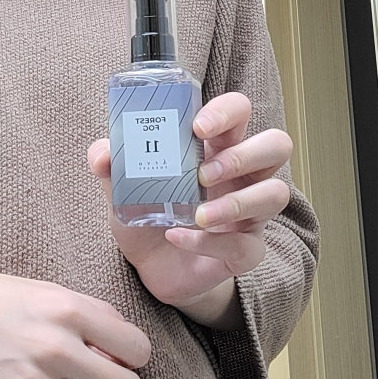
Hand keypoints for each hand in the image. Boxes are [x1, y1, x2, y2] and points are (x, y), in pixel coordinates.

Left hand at [88, 92, 291, 329]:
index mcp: (215, 148)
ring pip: (275, 194)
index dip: (227, 111)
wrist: (151, 267)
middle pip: (276, 145)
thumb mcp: (122, 187)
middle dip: (243, 155)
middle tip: (203, 173)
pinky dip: (209, 242)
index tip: (198, 126)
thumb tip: (101, 155)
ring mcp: (250, 213)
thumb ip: (110, 165)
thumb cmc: (148, 213)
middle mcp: (241, 176)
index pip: (239, 112)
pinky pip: (244, 245)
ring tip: (197, 214)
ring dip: (237, 202)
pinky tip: (177, 237)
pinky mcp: (246, 251)